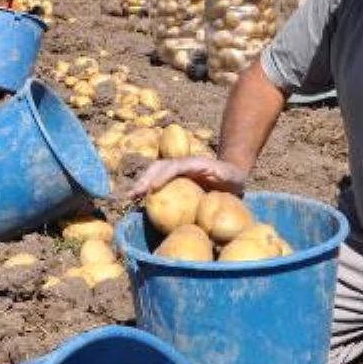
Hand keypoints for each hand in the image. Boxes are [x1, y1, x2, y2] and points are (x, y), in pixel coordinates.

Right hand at [129, 156, 246, 198]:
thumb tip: (211, 181)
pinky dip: (146, 188)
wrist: (231, 173)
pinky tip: (136, 200)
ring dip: (141, 182)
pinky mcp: (173, 178)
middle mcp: (182, 164)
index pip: (175, 166)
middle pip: (159, 166)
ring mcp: (176, 170)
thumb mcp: (231, 176)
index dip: (162, 176)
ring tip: (130, 196)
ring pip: (154, 171)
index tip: (151, 188)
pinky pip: (157, 180)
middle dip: (145, 178)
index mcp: (195, 163)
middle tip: (133, 194)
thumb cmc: (232, 178)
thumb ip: (222, 175)